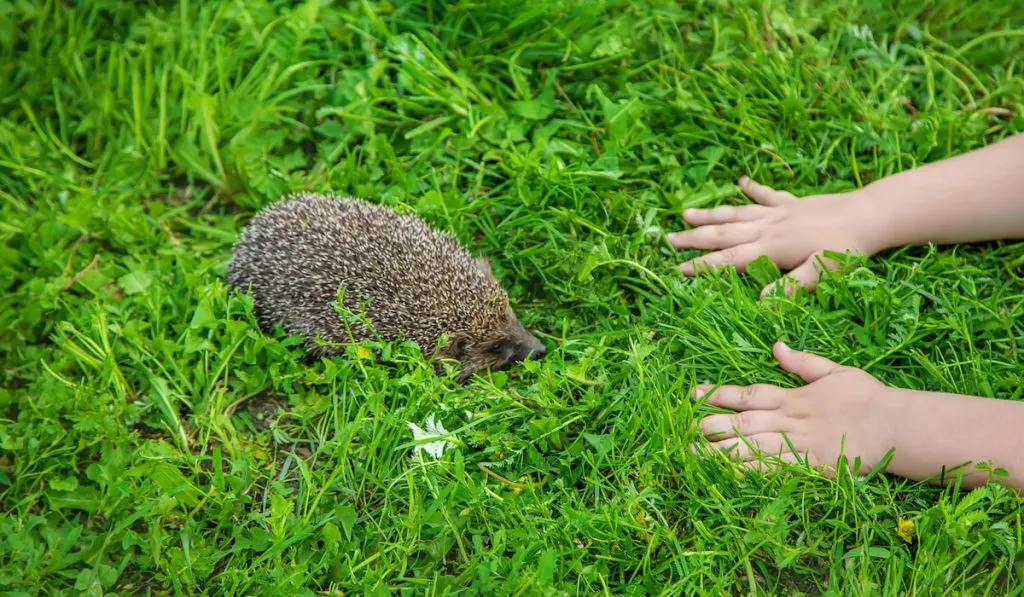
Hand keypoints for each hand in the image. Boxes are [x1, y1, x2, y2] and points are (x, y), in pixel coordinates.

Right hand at [667, 177, 884, 296]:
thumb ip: (791, 286)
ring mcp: (778, 213)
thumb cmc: (847, 248)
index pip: (729, 259)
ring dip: (710, 214)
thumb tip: (761, 301)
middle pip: (723, 233)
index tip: (678, 268)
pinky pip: (766, 195)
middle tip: (668, 238)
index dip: (703, 265)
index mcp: (771, 248)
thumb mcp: (821, 272)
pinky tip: (740, 183)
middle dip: (694, 237)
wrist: (868, 214)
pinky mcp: (792, 203)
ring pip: (736, 213)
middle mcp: (768, 228)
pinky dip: (752, 189)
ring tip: (685, 212)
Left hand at [692, 342, 902, 475]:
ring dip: (720, 450)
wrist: (896, 426)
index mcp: (792, 396)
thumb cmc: (867, 397)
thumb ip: (802, 362)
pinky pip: (774, 471)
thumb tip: (776, 345)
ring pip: (751, 447)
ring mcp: (798, 445)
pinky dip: (749, 472)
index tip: (694, 394)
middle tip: (684, 427)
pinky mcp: (809, 468)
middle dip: (712, 424)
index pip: (747, 394)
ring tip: (693, 453)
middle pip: (742, 422)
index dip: (718, 394)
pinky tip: (728, 475)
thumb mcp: (834, 370)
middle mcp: (789, 420)